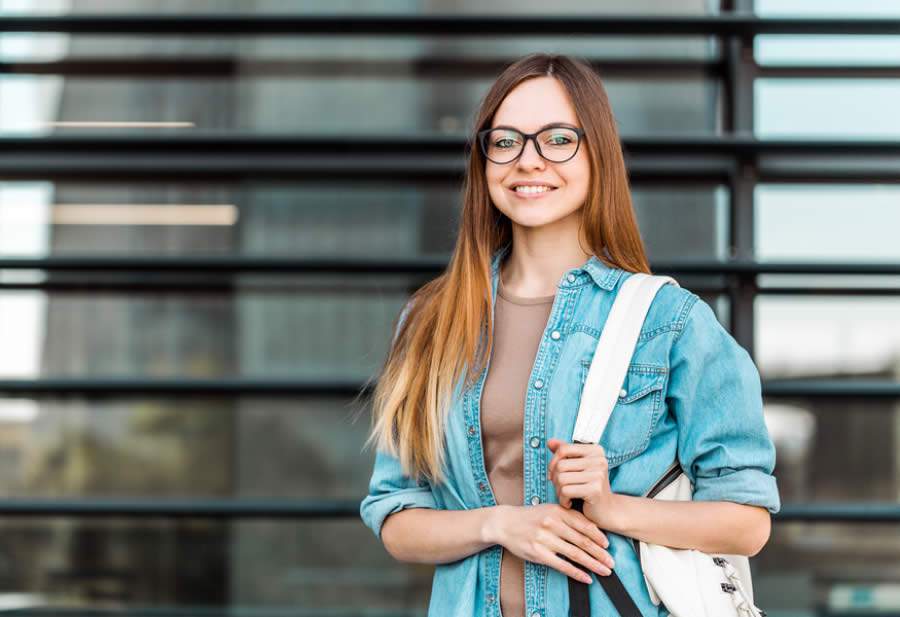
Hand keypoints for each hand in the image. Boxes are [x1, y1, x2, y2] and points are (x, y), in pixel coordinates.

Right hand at [489, 504, 614, 583]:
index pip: (583, 524)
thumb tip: (592, 529)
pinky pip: (562, 565)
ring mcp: (545, 539)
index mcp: (557, 511)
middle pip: (582, 540)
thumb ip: (568, 517)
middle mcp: (552, 523)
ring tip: (604, 571)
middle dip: (599, 553)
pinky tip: (586, 577)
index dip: (598, 536)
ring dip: (592, 564)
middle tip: (611, 562)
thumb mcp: (549, 509)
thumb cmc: (530, 517)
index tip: (608, 545)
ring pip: (575, 554)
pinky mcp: (538, 553)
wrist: (505, 523)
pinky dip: (576, 573)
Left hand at [547, 438, 616, 527]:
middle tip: (561, 489)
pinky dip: (563, 500)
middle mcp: (599, 460)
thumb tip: (550, 442)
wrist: (606, 510)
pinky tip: (569, 503)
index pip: (564, 449)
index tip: (554, 474)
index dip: (553, 462)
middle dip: (555, 480)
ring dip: (558, 491)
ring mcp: (598, 474)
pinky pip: (566, 491)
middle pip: (560, 465)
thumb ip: (565, 453)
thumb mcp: (578, 467)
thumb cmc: (589, 487)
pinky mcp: (595, 489)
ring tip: (565, 496)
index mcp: (595, 450)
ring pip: (561, 479)